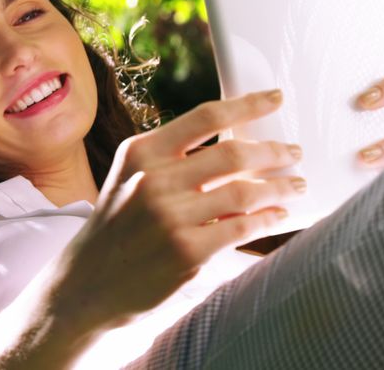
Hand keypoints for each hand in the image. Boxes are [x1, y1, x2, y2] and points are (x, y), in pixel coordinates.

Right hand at [50, 89, 304, 333]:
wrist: (87, 284)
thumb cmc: (117, 226)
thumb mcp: (129, 177)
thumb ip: (171, 156)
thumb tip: (235, 138)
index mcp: (141, 152)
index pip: (206, 116)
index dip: (248, 104)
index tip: (275, 98)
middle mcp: (154, 180)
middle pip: (234, 153)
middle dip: (274, 150)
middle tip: (293, 152)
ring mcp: (171, 217)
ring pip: (245, 193)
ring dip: (280, 187)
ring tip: (296, 185)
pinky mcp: (187, 252)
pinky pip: (242, 229)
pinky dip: (267, 219)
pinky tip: (278, 214)